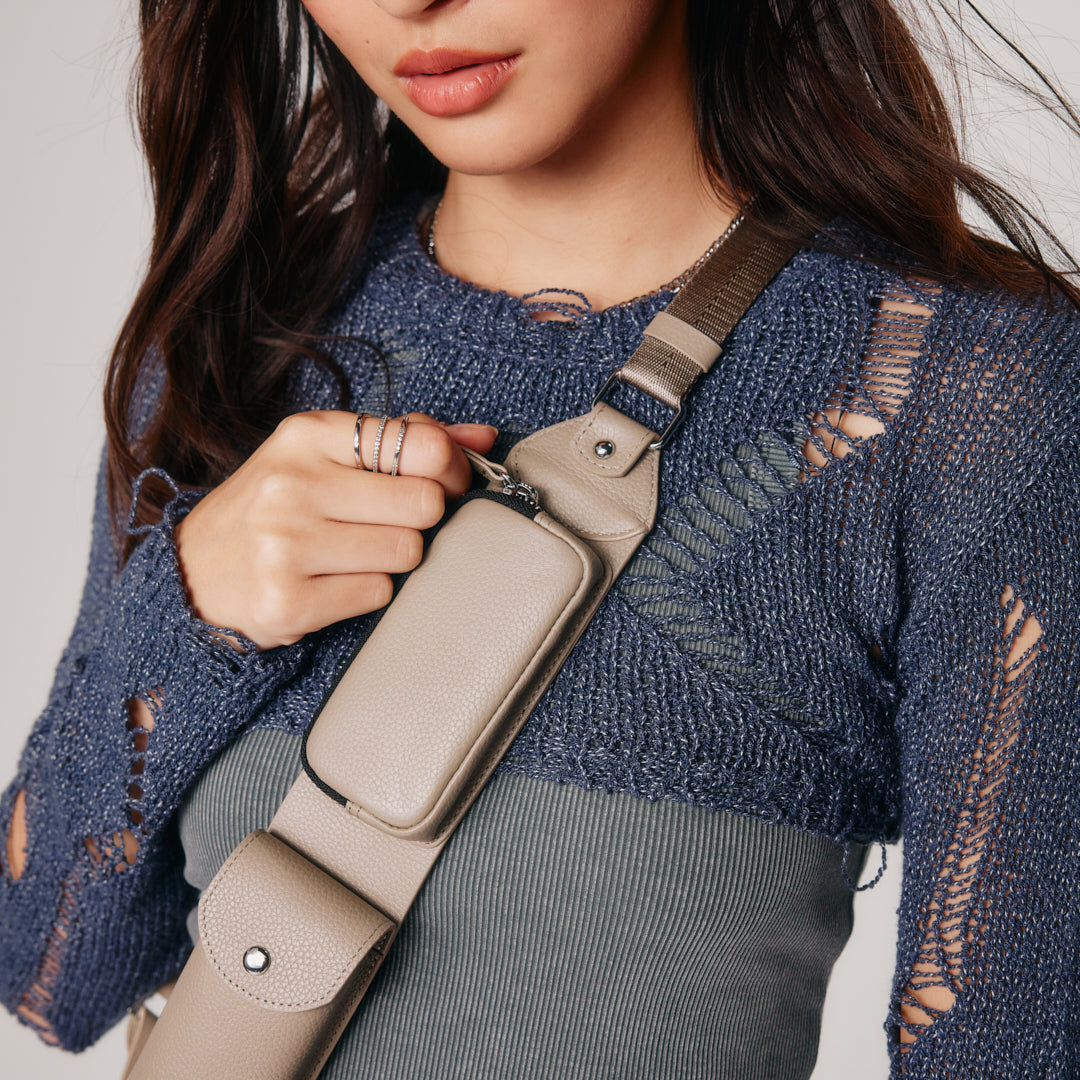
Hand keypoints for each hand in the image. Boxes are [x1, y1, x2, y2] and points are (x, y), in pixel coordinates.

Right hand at [173, 411, 496, 648]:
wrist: (192, 570)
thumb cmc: (272, 506)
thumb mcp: (324, 456)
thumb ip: (403, 440)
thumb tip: (481, 438)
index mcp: (306, 436)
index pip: (419, 445)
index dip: (449, 468)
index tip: (442, 481)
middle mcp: (293, 484)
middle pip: (424, 504)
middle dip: (419, 518)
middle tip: (388, 522)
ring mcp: (288, 545)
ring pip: (408, 551)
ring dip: (393, 557)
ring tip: (351, 551)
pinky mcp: (290, 601)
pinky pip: (379, 593)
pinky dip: (367, 590)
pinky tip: (332, 580)